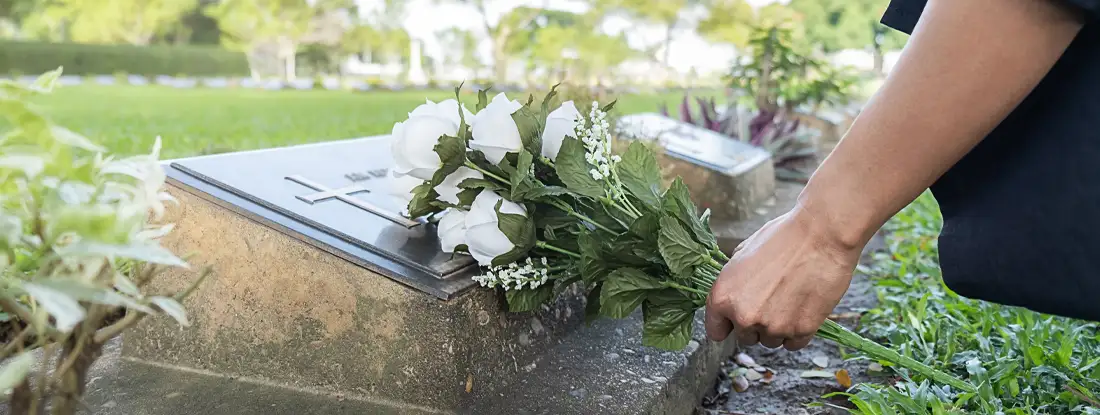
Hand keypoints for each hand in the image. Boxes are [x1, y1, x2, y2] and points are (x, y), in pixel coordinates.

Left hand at [704, 208, 862, 350]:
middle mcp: (744, 317)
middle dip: (755, 323)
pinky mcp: (801, 331)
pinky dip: (797, 332)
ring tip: (790, 300)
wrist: (821, 236)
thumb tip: (734, 295)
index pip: (715, 331)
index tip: (734, 322)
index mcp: (723, 297)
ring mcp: (773, 327)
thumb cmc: (783, 238)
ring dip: (777, 328)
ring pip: (771, 341)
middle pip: (745, 337)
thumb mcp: (742, 255)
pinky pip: (793, 343)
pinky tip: (802, 309)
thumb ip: (733, 283)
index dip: (726, 325)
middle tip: (771, 300)